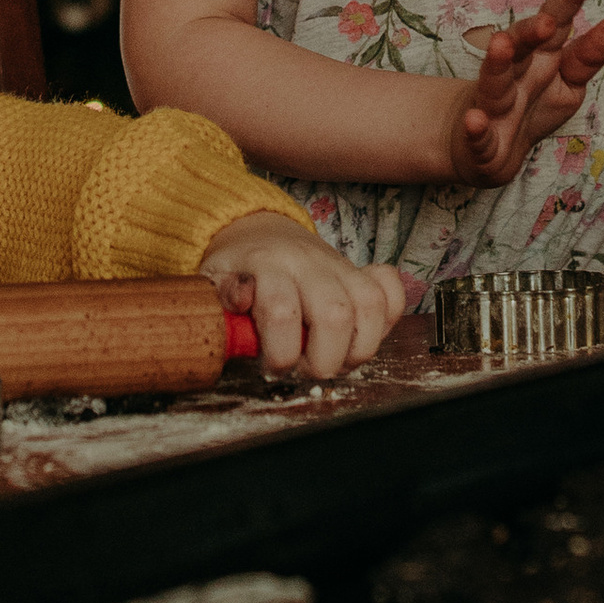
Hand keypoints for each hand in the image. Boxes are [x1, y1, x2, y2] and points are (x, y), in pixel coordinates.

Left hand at [200, 211, 411, 381]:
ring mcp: (340, 267)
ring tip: (336, 359)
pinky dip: (389, 317)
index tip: (273, 366)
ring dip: (359, 347)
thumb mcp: (212, 278)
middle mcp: (309, 264)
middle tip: (307, 369)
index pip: (282, 311)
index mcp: (267, 266)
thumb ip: (222, 293)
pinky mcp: (361, 272)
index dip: (280, 353)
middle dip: (324, 359)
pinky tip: (363, 333)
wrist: (261, 233)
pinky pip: (391, 289)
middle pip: (335, 314)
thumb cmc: (237, 266)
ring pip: (371, 306)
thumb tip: (240, 299)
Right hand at [440, 0, 603, 188]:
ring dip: (496, 64)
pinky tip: (474, 121)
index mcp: (539, 55)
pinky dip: (474, 128)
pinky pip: (477, 134)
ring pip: (494, 83)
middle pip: (519, 46)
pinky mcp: (480, 140)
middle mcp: (513, 73)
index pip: (555, 20)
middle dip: (529, 32)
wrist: (484, 146)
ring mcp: (493, 105)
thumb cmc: (531, 105)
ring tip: (500, 45)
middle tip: (548, 22)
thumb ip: (588, 56)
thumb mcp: (568, 81)